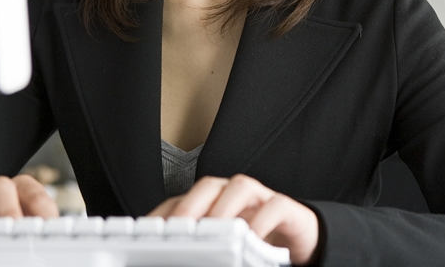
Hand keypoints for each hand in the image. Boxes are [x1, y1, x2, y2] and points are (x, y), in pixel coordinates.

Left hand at [148, 174, 318, 265]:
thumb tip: (169, 258)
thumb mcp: (220, 245)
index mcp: (211, 202)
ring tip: (215, 234)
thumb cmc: (254, 238)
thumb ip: (199, 247)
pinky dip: (261, 220)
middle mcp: (232, 194)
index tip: (147, 235)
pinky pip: (274, 205)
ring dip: (224, 209)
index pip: (180, 200)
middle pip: (208, 186)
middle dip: (190, 205)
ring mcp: (259, 197)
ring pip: (240, 187)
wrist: (297, 236)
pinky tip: (251, 239)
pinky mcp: (285, 206)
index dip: (163, 215)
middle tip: (179, 231)